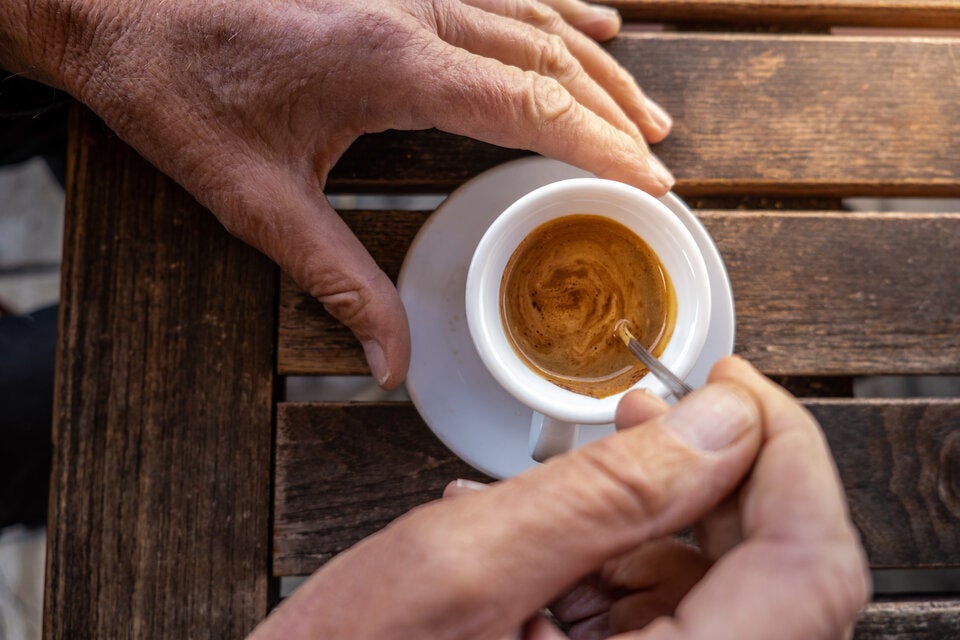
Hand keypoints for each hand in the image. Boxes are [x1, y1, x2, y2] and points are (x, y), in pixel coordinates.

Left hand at [3, 0, 673, 386]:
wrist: (114, 3)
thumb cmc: (177, 88)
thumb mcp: (257, 198)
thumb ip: (336, 278)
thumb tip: (388, 357)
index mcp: (389, 61)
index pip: (528, 101)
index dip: (600, 144)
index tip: (651, 179)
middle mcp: (413, 5)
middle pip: (548, 56)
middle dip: (613, 112)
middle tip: (660, 158)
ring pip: (535, 13)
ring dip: (596, 65)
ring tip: (645, 108)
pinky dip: (557, 8)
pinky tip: (593, 22)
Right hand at [247, 356, 869, 638]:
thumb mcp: (467, 563)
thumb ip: (609, 492)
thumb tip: (723, 421)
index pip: (809, 568)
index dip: (790, 455)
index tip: (736, 387)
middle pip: (776, 577)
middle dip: (716, 475)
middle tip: (656, 411)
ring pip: (718, 593)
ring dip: (659, 516)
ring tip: (586, 466)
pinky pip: (661, 622)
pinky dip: (618, 559)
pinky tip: (554, 530)